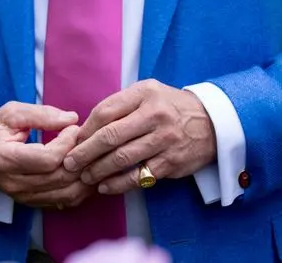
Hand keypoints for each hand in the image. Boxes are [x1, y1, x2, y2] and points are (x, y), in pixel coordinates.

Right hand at [0, 102, 93, 208]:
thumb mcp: (11, 113)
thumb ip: (41, 114)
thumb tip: (72, 119)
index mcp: (6, 158)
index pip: (47, 158)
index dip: (66, 143)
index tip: (73, 128)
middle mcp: (15, 183)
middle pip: (59, 177)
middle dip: (79, 158)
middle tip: (86, 140)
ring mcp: (23, 196)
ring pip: (66, 194)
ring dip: (84, 176)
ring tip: (89, 156)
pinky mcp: (31, 202)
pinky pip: (63, 202)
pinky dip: (79, 189)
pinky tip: (84, 173)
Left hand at [63, 80, 216, 194]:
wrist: (212, 122)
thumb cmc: (169, 107)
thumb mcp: (146, 93)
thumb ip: (119, 105)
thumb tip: (85, 128)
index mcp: (144, 93)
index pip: (105, 111)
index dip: (86, 128)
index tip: (73, 141)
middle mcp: (155, 115)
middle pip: (110, 136)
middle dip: (85, 152)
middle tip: (69, 163)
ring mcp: (164, 140)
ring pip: (122, 158)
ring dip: (98, 170)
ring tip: (84, 176)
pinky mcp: (172, 162)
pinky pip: (139, 176)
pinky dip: (119, 183)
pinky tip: (105, 186)